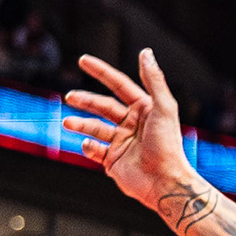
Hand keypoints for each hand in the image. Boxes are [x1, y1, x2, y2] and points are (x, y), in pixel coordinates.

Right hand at [61, 52, 191, 205]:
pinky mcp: (113, 161)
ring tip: (67, 122)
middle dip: (85, 100)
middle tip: (70, 97)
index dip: (100, 72)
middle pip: (102, 106)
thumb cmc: (168, 145)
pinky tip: (88, 145)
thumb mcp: (164, 107)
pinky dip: (88, 146)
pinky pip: (94, 150)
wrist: (164, 182)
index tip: (82, 60)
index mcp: (144, 109)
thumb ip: (154, 79)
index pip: (118, 85)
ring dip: (80, 124)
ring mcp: (121, 143)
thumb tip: (146, 52)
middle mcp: (132, 124)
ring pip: (94, 127)